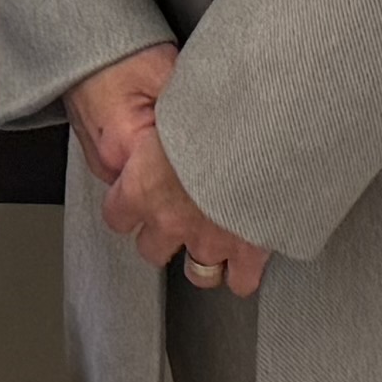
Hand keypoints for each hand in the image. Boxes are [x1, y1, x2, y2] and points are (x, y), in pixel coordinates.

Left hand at [79, 48, 267, 297]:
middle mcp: (171, 220)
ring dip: (204, 255)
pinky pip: (241, 280)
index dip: (128, 203)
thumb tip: (151, 111)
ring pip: (196, 271)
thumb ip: (156, 120)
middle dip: (166, 233)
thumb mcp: (169, 101)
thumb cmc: (215, 109)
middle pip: (153, 249)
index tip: (140, 193)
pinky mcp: (248, 249)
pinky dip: (245, 271)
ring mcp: (210, 239)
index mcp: (142, 186)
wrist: (264, 127)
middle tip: (180, 213)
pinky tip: (248, 257)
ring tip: (215, 235)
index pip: (116, 215)